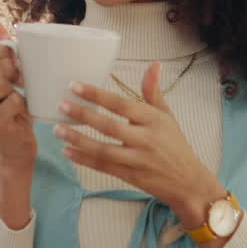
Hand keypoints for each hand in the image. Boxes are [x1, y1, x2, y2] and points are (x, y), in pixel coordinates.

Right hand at [0, 23, 35, 171]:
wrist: (15, 147)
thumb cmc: (14, 110)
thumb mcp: (8, 79)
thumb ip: (1, 52)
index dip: (5, 49)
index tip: (14, 61)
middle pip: (0, 63)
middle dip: (17, 71)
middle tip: (21, 85)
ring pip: (4, 81)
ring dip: (20, 89)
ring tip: (20, 99)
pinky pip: (15, 100)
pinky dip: (25, 106)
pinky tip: (22, 114)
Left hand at [54, 62, 225, 230]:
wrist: (189, 183)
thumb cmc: (175, 145)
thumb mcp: (166, 116)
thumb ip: (153, 91)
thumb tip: (154, 64)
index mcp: (153, 120)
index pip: (121, 103)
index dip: (97, 94)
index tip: (75, 85)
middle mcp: (145, 139)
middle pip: (109, 126)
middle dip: (83, 115)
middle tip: (60, 105)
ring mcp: (137, 160)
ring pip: (103, 149)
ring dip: (78, 140)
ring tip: (57, 129)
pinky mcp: (130, 176)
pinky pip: (103, 167)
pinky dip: (84, 160)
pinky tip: (67, 151)